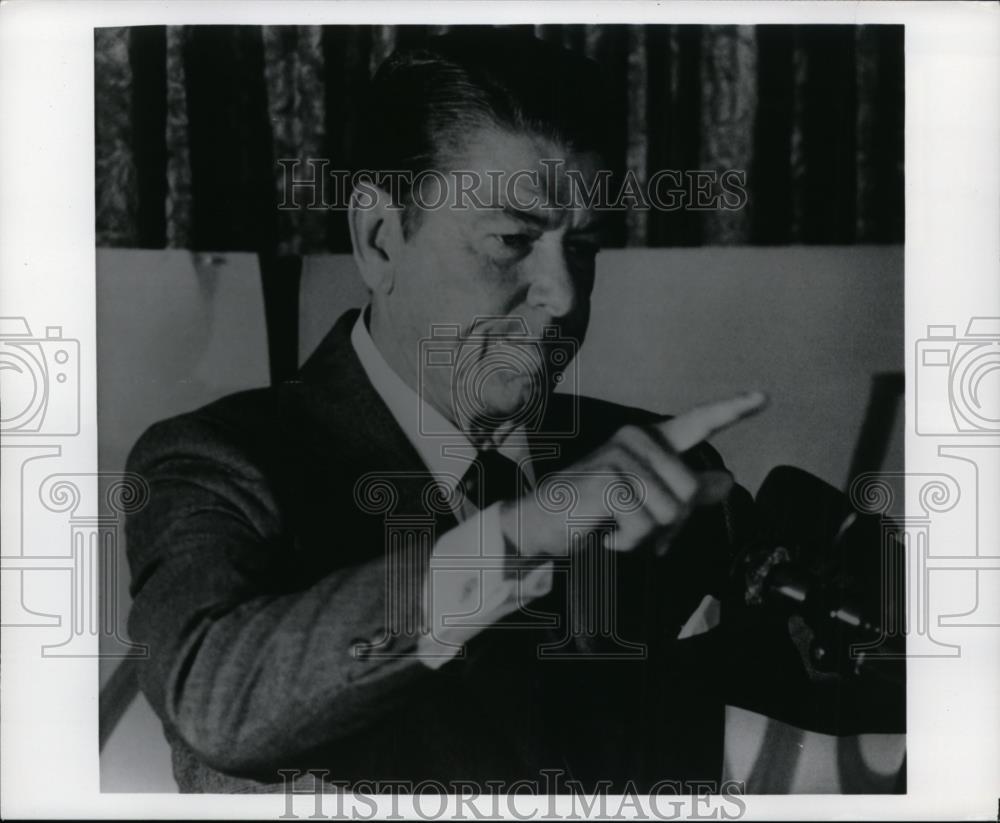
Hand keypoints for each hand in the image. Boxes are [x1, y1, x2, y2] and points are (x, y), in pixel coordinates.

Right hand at [500, 391, 766, 556]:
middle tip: (634, 526)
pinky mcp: (608, 481)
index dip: (732, 410)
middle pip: (689, 493)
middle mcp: (636, 440)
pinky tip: (604, 532)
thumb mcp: (645, 504)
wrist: (541, 523)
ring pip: (669, 512)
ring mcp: (620, 457)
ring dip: (644, 536)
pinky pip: (645, 525)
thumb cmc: (594, 512)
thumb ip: (685, 494)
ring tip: (615, 527)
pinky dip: (628, 542)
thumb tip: (726, 481)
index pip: (698, 422)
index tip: (762, 397)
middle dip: (668, 524)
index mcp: (649, 442)